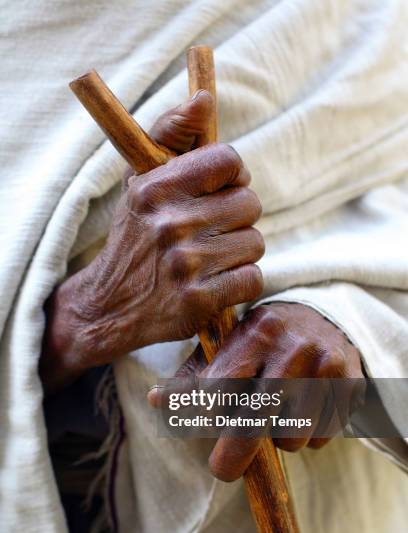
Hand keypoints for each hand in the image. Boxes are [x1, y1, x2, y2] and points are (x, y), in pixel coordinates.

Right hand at [40, 92, 263, 391]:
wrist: (109, 306)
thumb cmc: (134, 236)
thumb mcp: (139, 182)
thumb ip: (169, 134)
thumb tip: (204, 100)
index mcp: (155, 188)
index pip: (228, 161)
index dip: (233, 176)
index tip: (221, 191)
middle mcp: (169, 223)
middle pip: (249, 203)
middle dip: (236, 218)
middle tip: (211, 232)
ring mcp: (184, 265)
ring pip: (255, 243)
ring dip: (239, 253)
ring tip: (211, 260)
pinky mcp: (198, 301)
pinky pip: (253, 279)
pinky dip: (241, 283)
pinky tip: (216, 284)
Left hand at [149, 303, 364, 480]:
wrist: (323, 317)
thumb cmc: (263, 339)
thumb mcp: (228, 346)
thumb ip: (193, 376)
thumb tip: (156, 400)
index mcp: (256, 333)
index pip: (220, 389)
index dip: (210, 412)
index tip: (210, 415)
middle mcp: (293, 348)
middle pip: (255, 421)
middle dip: (233, 455)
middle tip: (222, 470)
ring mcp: (327, 368)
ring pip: (291, 437)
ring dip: (278, 439)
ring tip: (277, 414)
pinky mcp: (351, 386)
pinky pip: (323, 437)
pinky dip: (309, 436)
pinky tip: (306, 410)